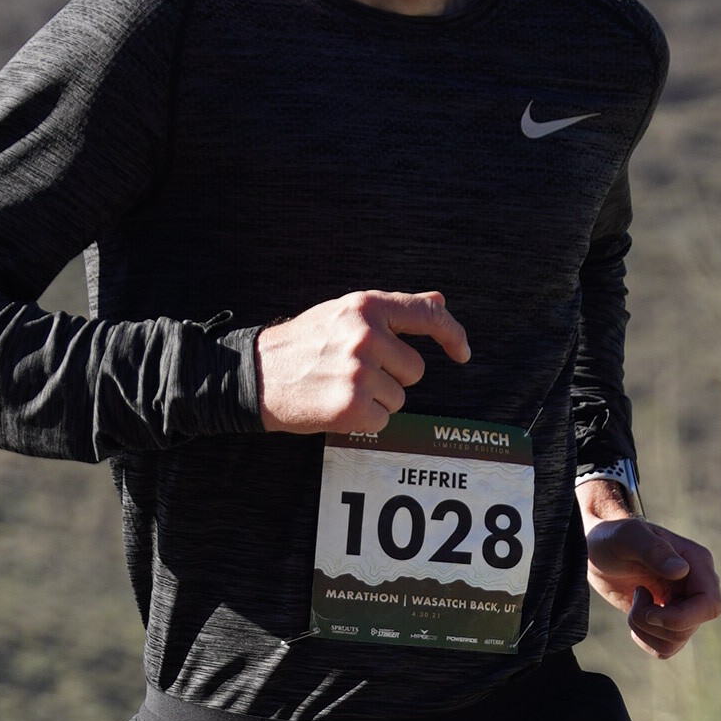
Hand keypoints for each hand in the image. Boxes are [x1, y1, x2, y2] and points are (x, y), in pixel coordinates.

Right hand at [254, 289, 469, 438]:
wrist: (258, 374)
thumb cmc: (305, 343)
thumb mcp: (346, 312)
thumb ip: (394, 310)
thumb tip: (439, 300)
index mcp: (366, 306)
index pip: (427, 316)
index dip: (453, 335)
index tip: (462, 353)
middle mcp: (366, 336)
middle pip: (415, 368)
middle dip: (392, 376)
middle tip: (354, 371)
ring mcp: (360, 371)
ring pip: (399, 397)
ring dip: (377, 399)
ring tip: (341, 386)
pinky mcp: (352, 405)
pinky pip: (383, 420)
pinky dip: (364, 420)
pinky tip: (337, 405)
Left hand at [583, 514, 720, 659]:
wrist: (596, 549)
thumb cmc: (612, 536)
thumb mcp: (628, 536)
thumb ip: (654, 550)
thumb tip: (681, 570)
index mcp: (696, 562)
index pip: (710, 605)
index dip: (682, 618)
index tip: (651, 611)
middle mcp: (695, 585)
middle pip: (690, 626)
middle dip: (655, 623)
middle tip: (636, 597)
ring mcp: (683, 604)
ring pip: (677, 640)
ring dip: (646, 629)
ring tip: (635, 601)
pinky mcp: (667, 619)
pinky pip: (666, 647)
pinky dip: (646, 639)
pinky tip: (635, 614)